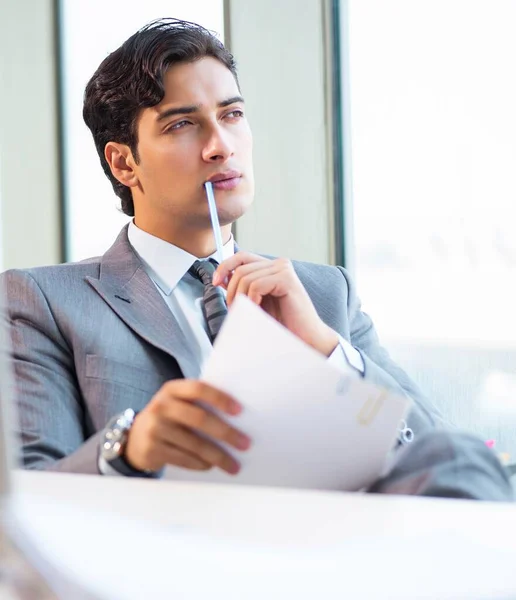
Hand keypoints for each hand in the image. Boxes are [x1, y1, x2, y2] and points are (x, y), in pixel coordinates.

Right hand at [124, 380, 250, 473]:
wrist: (134, 438)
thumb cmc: (169, 418)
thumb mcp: (177, 404)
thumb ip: (199, 404)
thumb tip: (237, 419)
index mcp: (172, 389)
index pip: (198, 388)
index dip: (219, 398)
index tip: (239, 411)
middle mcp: (161, 406)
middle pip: (199, 419)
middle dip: (225, 433)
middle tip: (245, 444)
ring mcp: (154, 427)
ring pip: (194, 444)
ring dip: (218, 456)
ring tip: (233, 465)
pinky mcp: (152, 449)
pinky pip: (183, 458)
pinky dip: (201, 464)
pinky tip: (211, 466)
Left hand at [213, 252, 338, 355]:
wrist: (305, 338)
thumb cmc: (282, 323)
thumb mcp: (256, 302)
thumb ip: (242, 287)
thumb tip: (221, 277)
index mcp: (272, 267)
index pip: (242, 257)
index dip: (225, 266)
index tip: (215, 282)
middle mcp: (279, 264)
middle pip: (241, 267)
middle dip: (232, 289)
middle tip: (233, 309)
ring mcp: (284, 269)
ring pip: (246, 277)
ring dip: (240, 297)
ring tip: (246, 312)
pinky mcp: (286, 279)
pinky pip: (256, 285)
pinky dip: (252, 299)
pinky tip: (258, 310)